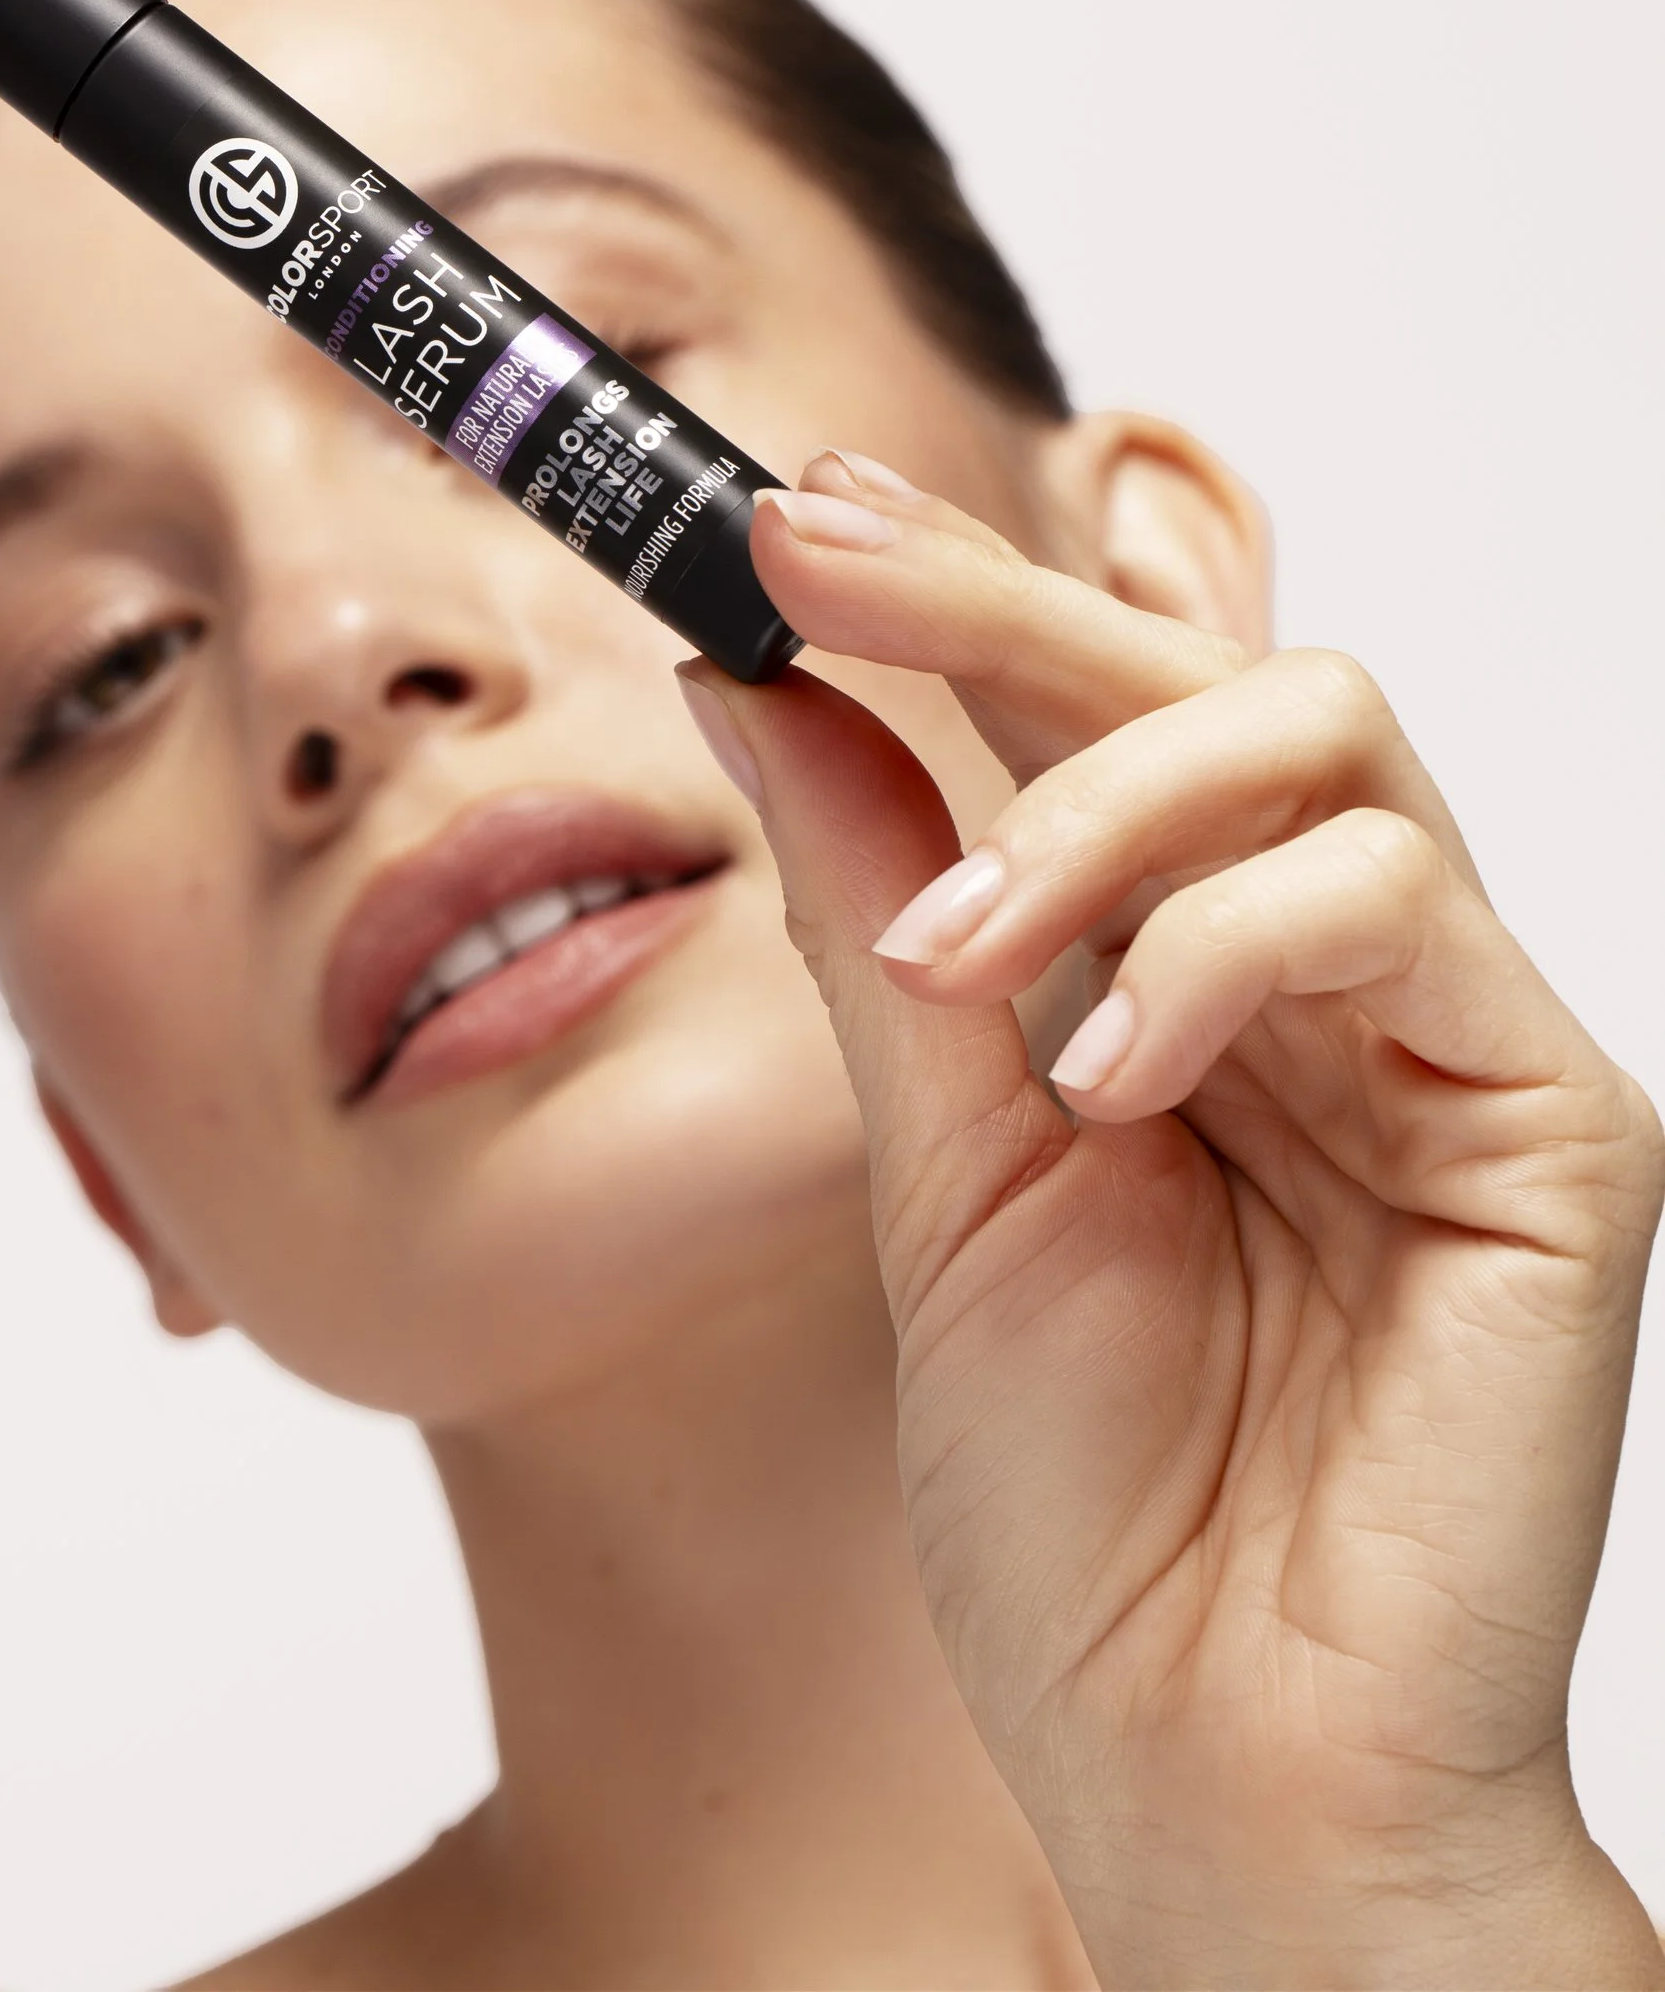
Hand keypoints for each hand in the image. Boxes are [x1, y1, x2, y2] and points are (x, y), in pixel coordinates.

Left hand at [688, 459, 1663, 1988]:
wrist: (1213, 1793)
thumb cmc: (1094, 1533)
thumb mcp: (937, 1177)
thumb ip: (882, 920)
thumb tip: (756, 683)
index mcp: (1190, 990)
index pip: (1093, 720)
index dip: (952, 597)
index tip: (777, 520)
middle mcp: (1333, 985)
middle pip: (1210, 672)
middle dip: (1003, 597)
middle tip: (821, 554)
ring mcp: (1452, 1038)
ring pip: (1320, 731)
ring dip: (1096, 799)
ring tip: (957, 957)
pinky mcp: (1557, 1120)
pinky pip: (1397, 899)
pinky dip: (1221, 942)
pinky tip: (1110, 1069)